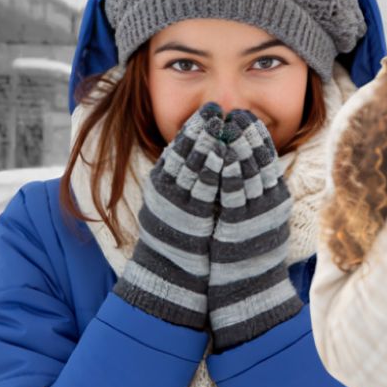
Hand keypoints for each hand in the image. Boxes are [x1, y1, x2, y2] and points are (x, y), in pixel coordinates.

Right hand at [114, 103, 224, 329]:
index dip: (193, 127)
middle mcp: (167, 191)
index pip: (178, 148)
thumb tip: (204, 154)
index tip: (208, 110)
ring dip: (207, 142)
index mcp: (162, 185)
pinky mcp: (191, 218)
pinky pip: (204, 188)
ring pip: (193, 166)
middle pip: (185, 152)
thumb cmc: (181, 240)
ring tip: (220, 122)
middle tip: (215, 107)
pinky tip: (225, 153)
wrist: (172, 278)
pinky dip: (214, 168)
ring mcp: (178, 204)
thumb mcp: (179, 204)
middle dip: (201, 128)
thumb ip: (186, 179)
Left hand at [208, 110, 301, 350]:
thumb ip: (259, 194)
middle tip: (238, 112)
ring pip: (249, 172)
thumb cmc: (251, 255)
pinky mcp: (240, 225)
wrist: (250, 290)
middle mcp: (270, 203)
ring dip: (238, 145)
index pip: (269, 160)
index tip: (247, 117)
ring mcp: (256, 214)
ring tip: (229, 123)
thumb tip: (250, 170)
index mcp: (276, 199)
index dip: (258, 136)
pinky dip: (229, 171)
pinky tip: (222, 154)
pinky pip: (234, 193)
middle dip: (248, 134)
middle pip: (261, 161)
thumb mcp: (262, 219)